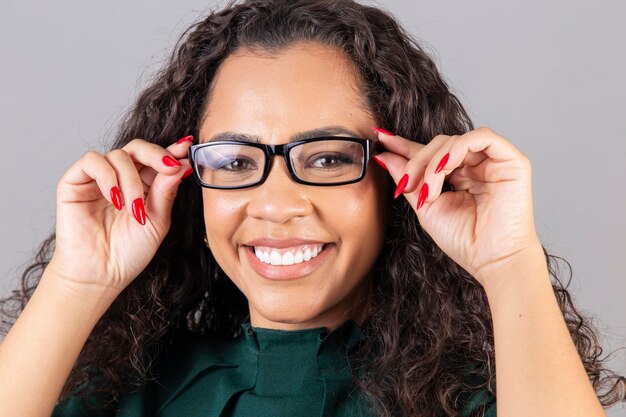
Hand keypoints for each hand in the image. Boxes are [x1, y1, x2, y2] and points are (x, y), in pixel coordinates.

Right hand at [46, 136, 194, 297]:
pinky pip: (92, 161)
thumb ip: (167, 191)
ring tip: (134, 209)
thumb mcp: (158, 221)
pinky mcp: (74, 182)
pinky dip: (107, 176)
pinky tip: (115, 199)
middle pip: (138, 148)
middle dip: (156, 154)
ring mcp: (97, 179)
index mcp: (143, 185)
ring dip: (132, 180)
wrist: (102, 276)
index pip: (156, 159)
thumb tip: (182, 164)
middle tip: (169, 166)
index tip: (188, 147)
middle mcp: (120, 178)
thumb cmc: (129, 253)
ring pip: (119, 155)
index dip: (172, 151)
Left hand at [373, 126, 543, 288]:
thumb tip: (384, 157)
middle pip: (439, 144)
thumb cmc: (464, 240)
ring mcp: (495, 162)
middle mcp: (477, 165)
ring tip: (429, 191)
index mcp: (459, 176)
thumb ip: (408, 180)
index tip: (381, 140)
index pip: (430, 153)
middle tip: (405, 184)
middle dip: (416, 160)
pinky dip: (457, 149)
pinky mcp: (512, 161)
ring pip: (455, 140)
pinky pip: (482, 138)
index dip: (404, 146)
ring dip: (434, 162)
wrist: (492, 261)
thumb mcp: (426, 207)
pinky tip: (445, 169)